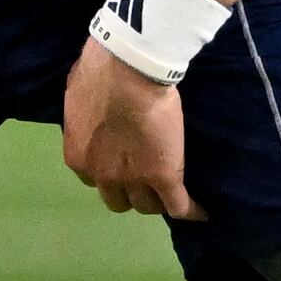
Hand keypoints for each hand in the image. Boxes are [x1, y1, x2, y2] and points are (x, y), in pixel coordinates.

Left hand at [62, 41, 196, 218]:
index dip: (109, 174)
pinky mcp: (163, 176)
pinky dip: (190, 210)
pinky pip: (178, 205)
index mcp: (78, 155)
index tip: (121, 166)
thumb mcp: (79, 95)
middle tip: (144, 178)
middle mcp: (102, 175)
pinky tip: (201, 211)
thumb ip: (85, 114)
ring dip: (157, 200)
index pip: (93, 180)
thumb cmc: (100, 69)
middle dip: (129, 192)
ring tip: (172, 192)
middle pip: (117, 201)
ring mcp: (133, 179)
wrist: (127, 69)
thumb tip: (91, 108)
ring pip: (147, 206)